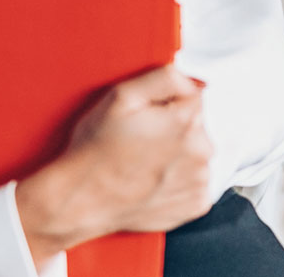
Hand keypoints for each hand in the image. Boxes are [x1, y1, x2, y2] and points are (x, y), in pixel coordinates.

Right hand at [15, 66, 212, 265]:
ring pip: (196, 155)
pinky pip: (196, 183)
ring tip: (144, 164)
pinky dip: (180, 182)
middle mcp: (201, 152)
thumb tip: (193, 80)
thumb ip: (165, 78)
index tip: (147, 118)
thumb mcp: (121, 97)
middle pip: (198, 127)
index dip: (167, 104)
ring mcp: (200, 181)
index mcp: (186, 122)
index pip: (194, 97)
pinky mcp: (197, 204)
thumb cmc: (96, 151)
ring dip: (178, 156)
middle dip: (174, 129)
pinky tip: (154, 182)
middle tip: (141, 142)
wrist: (81, 201)